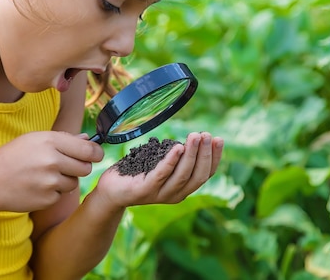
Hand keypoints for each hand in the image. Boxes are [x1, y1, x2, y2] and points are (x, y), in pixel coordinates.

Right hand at [0, 131, 103, 212]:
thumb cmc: (12, 157)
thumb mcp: (35, 139)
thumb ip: (64, 139)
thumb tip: (88, 139)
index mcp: (51, 142)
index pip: (89, 150)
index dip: (96, 153)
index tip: (96, 155)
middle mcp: (52, 161)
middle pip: (86, 168)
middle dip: (80, 167)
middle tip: (66, 166)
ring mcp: (50, 182)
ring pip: (74, 182)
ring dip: (66, 180)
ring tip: (46, 176)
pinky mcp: (47, 199)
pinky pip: (62, 195)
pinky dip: (54, 192)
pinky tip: (38, 186)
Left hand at [94, 132, 223, 208]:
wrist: (111, 191)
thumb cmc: (138, 173)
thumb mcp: (163, 164)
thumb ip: (178, 157)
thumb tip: (196, 138)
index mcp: (183, 188)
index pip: (206, 174)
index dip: (214, 157)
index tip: (218, 140)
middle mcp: (175, 194)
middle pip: (198, 175)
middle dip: (204, 154)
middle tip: (206, 134)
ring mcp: (160, 194)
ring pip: (182, 175)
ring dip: (191, 154)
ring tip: (195, 136)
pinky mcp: (144, 190)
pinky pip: (161, 174)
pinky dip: (171, 161)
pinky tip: (177, 147)